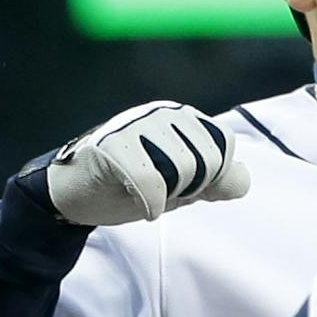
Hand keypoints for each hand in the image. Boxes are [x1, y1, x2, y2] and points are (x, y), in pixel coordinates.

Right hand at [44, 101, 251, 226]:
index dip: (211, 177)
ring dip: (167, 195)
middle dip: (189, 187)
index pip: (225, 146)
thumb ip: (215, 180)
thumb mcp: (182, 184)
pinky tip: (135, 200)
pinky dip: (149, 204)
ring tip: (143, 190)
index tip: (183, 185)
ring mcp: (135, 124)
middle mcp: (162, 113)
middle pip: (209, 159)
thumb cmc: (127, 185)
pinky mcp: (111, 144)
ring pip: (184, 169)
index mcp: (182, 118)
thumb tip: (244, 178)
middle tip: (159, 189)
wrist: (72, 194)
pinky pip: (151, 181)